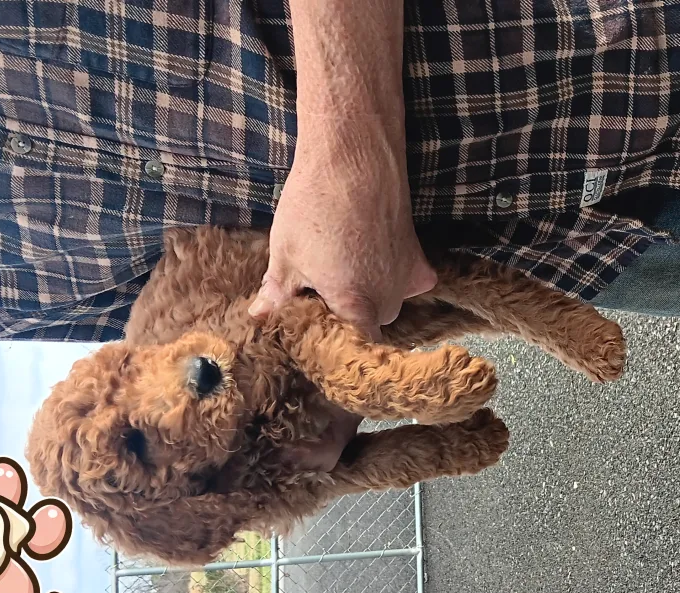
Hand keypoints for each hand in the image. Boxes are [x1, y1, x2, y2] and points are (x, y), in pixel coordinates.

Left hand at [248, 130, 435, 335]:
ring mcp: (407, 280)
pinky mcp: (419, 259)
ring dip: (363, 296)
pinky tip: (371, 258)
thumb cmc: (315, 206)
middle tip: (314, 293)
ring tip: (338, 267)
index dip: (329, 348)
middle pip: (364, 327)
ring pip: (383, 305)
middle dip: (341, 316)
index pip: (348, 349)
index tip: (310, 335)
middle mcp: (388, 301)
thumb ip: (277, 294)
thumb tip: (260, 317)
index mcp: (354, 308)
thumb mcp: (285, 253)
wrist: (355, 157)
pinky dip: (392, 278)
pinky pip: (406, 283)